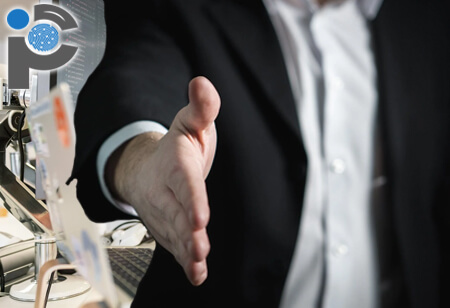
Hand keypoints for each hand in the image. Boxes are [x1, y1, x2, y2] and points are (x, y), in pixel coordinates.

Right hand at [106, 76, 219, 285]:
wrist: (146, 168)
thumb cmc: (175, 146)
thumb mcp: (190, 122)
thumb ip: (202, 107)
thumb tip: (202, 82)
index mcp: (175, 164)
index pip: (184, 183)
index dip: (192, 199)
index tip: (200, 217)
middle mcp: (165, 190)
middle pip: (177, 213)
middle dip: (187, 232)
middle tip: (199, 248)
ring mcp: (164, 211)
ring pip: (174, 233)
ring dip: (186, 251)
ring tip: (197, 265)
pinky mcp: (167, 226)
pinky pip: (174, 244)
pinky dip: (184, 261)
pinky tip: (196, 275)